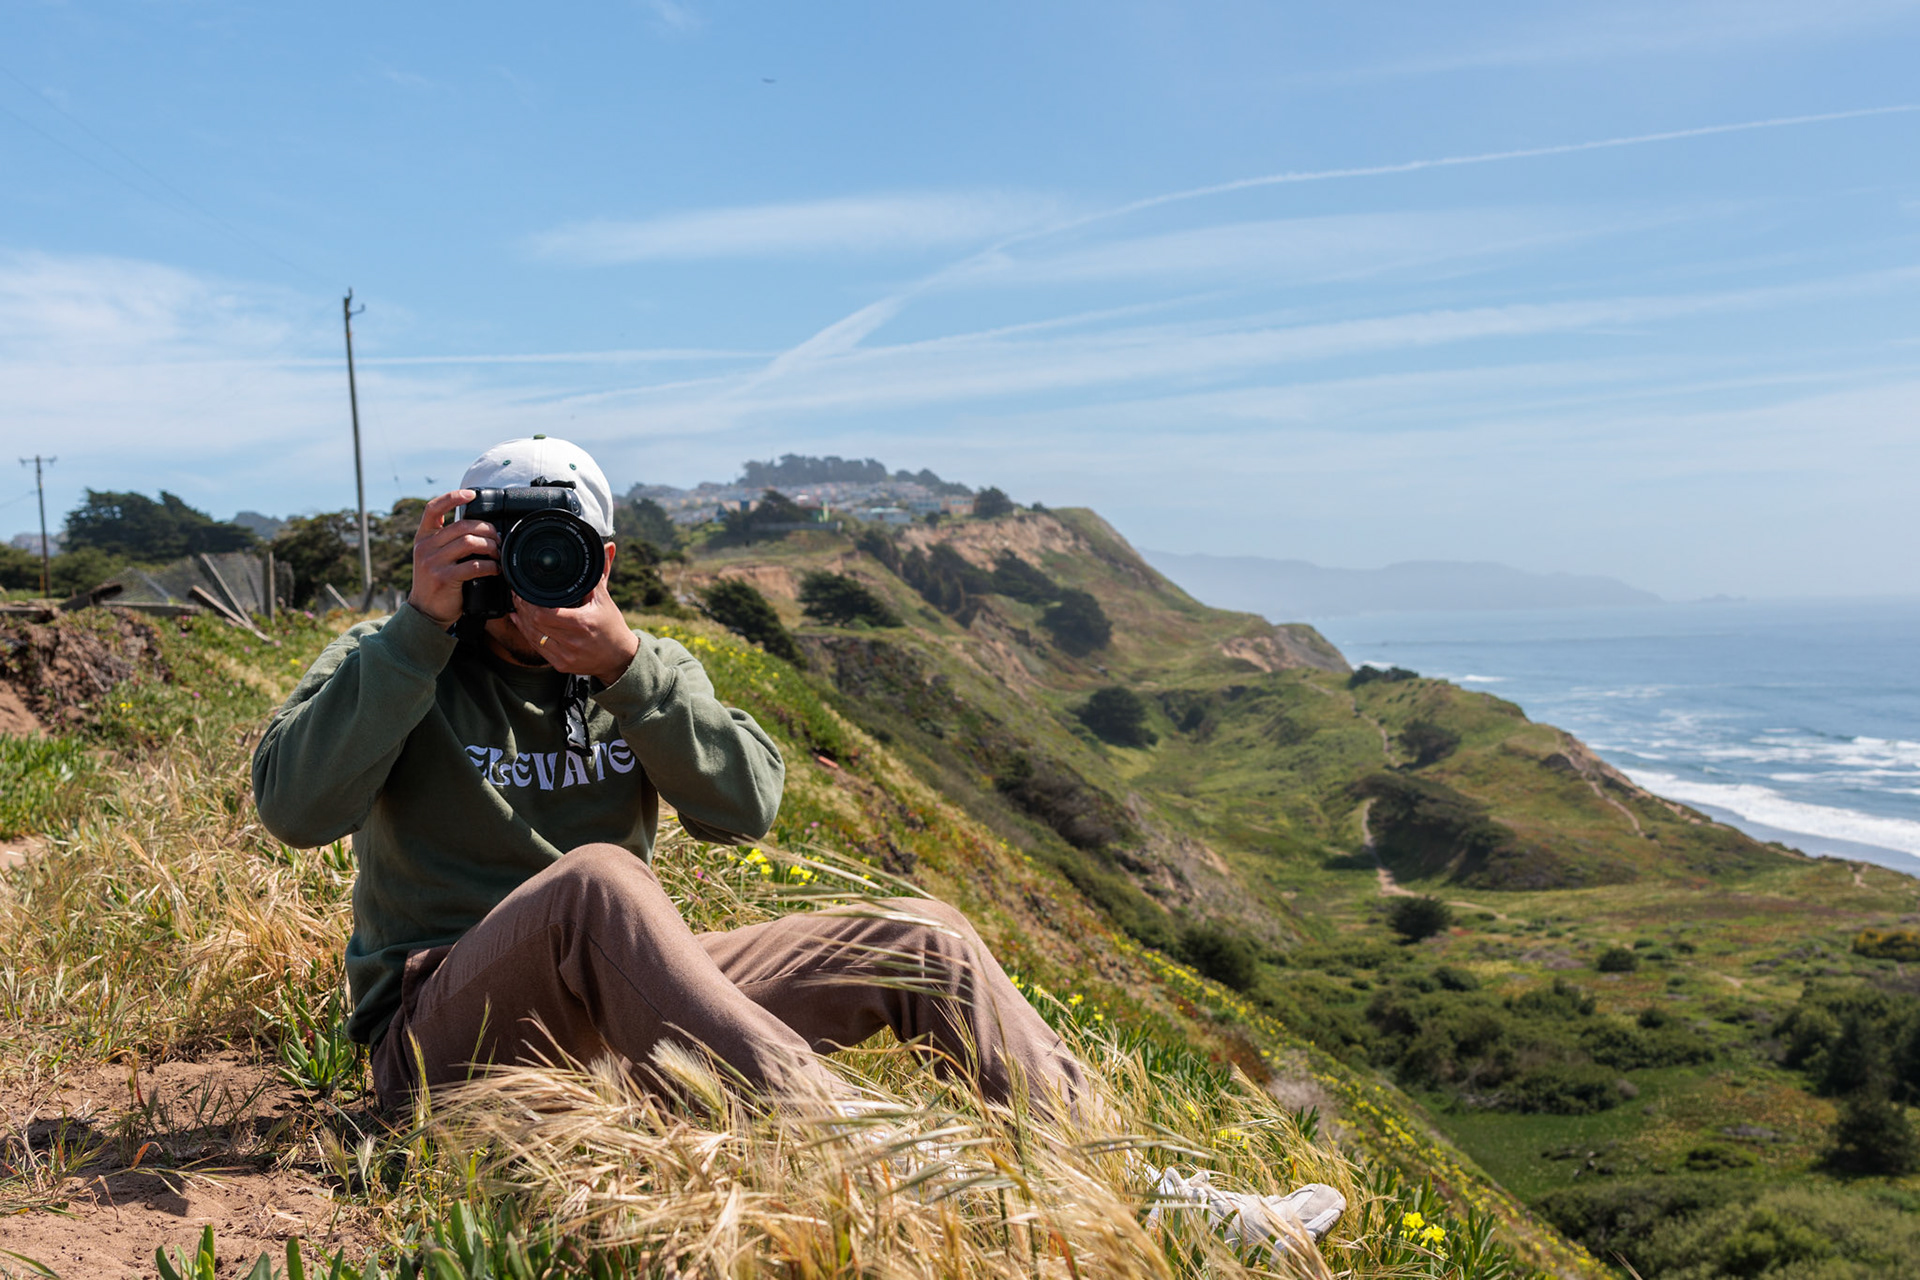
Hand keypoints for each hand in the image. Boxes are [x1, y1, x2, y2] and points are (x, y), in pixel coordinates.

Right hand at [406, 490, 497, 626]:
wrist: (426, 612)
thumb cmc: (437, 583)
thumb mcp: (434, 557)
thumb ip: (447, 541)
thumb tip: (479, 527)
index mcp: (423, 537)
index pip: (432, 508)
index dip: (452, 497)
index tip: (471, 494)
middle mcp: (425, 547)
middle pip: (462, 525)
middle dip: (486, 530)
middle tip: (497, 539)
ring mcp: (432, 562)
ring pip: (469, 543)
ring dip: (490, 547)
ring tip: (497, 554)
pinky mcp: (443, 578)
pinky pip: (474, 565)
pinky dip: (490, 566)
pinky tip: (495, 570)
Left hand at [507, 559, 638, 684]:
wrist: (620, 658)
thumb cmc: (612, 626)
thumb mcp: (605, 599)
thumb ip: (601, 572)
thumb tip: (607, 547)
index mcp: (582, 624)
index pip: (544, 614)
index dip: (529, 603)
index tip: (523, 590)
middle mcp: (572, 642)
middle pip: (535, 624)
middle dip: (522, 608)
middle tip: (518, 595)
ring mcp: (565, 656)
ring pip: (533, 637)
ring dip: (522, 620)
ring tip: (518, 606)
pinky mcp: (561, 665)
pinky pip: (537, 648)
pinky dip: (527, 634)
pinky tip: (521, 622)